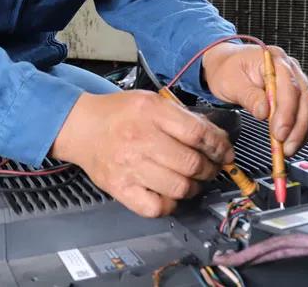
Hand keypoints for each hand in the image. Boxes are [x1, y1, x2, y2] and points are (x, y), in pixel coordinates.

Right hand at [50, 91, 234, 217]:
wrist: (82, 127)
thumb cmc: (118, 114)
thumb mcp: (151, 101)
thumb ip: (182, 117)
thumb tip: (217, 138)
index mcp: (150, 112)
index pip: (198, 133)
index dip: (219, 146)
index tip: (225, 152)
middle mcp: (140, 139)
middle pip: (192, 163)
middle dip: (210, 168)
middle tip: (211, 167)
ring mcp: (129, 166)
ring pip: (179, 188)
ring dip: (194, 187)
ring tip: (193, 180)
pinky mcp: (121, 188)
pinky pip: (156, 207)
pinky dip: (170, 204)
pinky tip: (170, 193)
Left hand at [202, 43, 307, 155]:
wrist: (227, 65)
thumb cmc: (228, 70)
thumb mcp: (230, 82)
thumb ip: (249, 96)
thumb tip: (264, 112)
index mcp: (274, 59)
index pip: (290, 87)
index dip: (287, 113)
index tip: (279, 134)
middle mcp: (290, 67)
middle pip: (306, 98)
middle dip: (298, 127)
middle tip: (285, 148)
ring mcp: (297, 79)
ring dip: (304, 130)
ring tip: (289, 148)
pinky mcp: (298, 92)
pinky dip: (305, 128)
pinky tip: (294, 140)